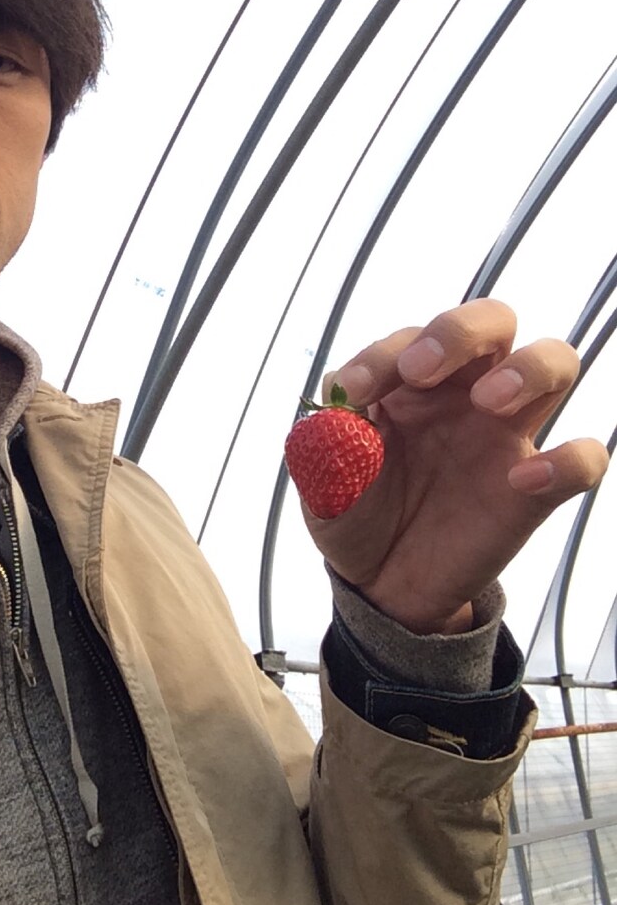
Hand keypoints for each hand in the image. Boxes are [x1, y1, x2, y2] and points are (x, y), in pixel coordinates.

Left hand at [303, 299, 607, 634]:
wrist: (383, 583)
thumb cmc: (357, 514)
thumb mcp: (324, 486)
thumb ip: (325, 448)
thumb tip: (337, 402)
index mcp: (409, 379)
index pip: (410, 338)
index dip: (382, 354)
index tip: (355, 389)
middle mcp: (464, 391)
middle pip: (492, 321)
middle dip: (459, 331)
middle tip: (422, 370)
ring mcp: (505, 434)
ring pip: (554, 362)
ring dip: (527, 369)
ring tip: (489, 402)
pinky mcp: (537, 487)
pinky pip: (581, 459)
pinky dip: (567, 461)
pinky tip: (521, 481)